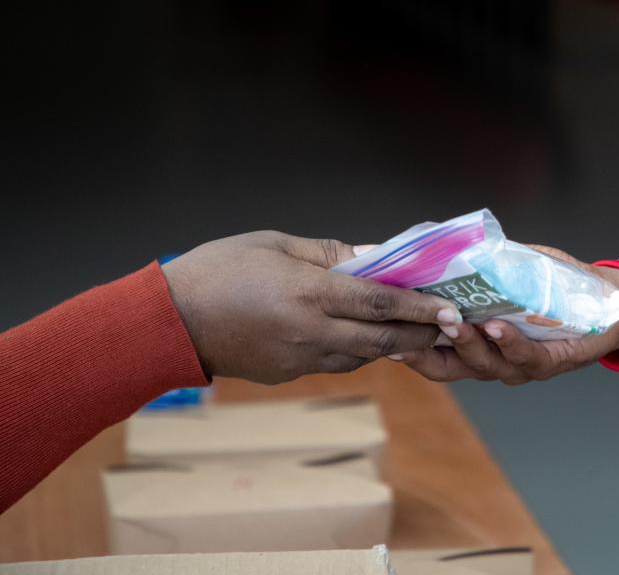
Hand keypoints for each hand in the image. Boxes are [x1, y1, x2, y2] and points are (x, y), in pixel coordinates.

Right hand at [161, 231, 461, 384]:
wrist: (170, 321)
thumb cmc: (219, 269)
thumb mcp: (275, 244)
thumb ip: (327, 253)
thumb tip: (371, 256)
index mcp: (310, 293)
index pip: (380, 302)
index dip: (419, 306)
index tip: (448, 309)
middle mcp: (312, 331)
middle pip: (382, 339)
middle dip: (419, 334)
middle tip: (446, 327)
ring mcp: (300, 359)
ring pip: (362, 356)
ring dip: (391, 345)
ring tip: (413, 331)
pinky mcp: (288, 374)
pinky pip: (335, 363)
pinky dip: (356, 351)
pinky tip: (362, 337)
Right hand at [395, 245, 618, 384]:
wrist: (607, 301)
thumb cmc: (554, 287)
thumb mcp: (508, 270)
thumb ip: (479, 264)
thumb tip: (442, 243)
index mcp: (476, 343)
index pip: (431, 352)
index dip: (407, 345)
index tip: (383, 328)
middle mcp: (492, 361)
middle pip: (448, 368)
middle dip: (424, 352)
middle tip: (406, 333)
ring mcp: (520, 366)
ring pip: (484, 364)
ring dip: (467, 344)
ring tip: (454, 324)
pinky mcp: (551, 361)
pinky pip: (526, 357)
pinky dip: (509, 342)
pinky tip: (497, 326)